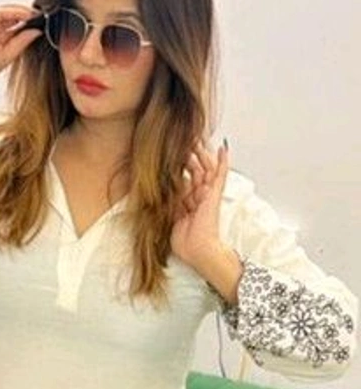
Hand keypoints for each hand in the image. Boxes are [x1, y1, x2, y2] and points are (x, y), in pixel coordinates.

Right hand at [0, 3, 41, 93]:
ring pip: (8, 12)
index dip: (31, 25)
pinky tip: (26, 15)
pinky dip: (14, 12)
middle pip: (14, 17)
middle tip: (46, 17)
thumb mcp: (6, 56)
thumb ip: (21, 42)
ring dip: (24, 12)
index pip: (17, 27)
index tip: (46, 26)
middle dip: (29, 16)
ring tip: (39, 15)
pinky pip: (0, 12)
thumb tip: (37, 32)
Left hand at [170, 140, 229, 269]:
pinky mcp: (214, 194)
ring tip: (196, 138)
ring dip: (201, 154)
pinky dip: (223, 161)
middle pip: (195, 171)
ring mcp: (208, 195)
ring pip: (205, 169)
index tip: (171, 157)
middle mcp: (199, 197)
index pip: (184, 181)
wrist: (199, 250)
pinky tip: (223, 148)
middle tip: (183, 142)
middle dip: (189, 157)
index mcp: (188, 204)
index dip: (179, 169)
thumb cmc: (186, 243)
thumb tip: (164, 190)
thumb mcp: (171, 219)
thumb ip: (170, 205)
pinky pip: (221, 175)